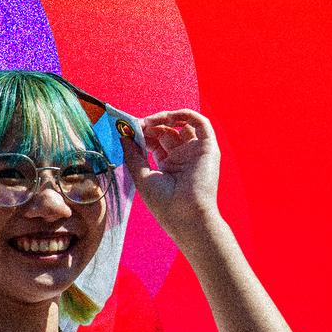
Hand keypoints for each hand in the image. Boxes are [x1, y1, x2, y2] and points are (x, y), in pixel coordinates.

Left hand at [122, 109, 221, 239]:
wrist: (186, 216)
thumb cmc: (164, 203)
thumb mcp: (141, 176)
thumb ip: (133, 154)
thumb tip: (123, 136)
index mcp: (168, 165)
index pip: (154, 141)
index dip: (141, 133)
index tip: (126, 130)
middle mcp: (183, 157)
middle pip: (166, 131)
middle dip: (149, 125)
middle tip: (135, 125)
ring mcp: (196, 152)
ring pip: (182, 124)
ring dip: (164, 119)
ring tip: (148, 123)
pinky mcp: (208, 148)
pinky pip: (200, 123)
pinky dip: (184, 115)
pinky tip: (167, 117)